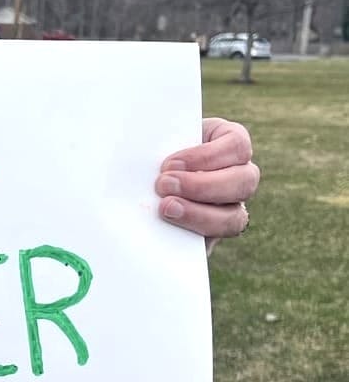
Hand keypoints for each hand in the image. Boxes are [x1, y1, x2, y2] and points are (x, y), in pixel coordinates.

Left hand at [155, 118, 257, 250]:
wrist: (136, 176)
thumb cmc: (148, 148)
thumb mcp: (156, 139)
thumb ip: (160, 143)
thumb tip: (145, 150)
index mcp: (228, 142)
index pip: (238, 146)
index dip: (207, 156)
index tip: (170, 164)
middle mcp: (238, 175)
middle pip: (245, 182)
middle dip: (202, 186)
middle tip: (163, 185)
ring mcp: (230, 207)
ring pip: (235, 217)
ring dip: (199, 215)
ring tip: (164, 208)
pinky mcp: (212, 233)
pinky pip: (213, 241)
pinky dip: (191, 235)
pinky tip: (168, 230)